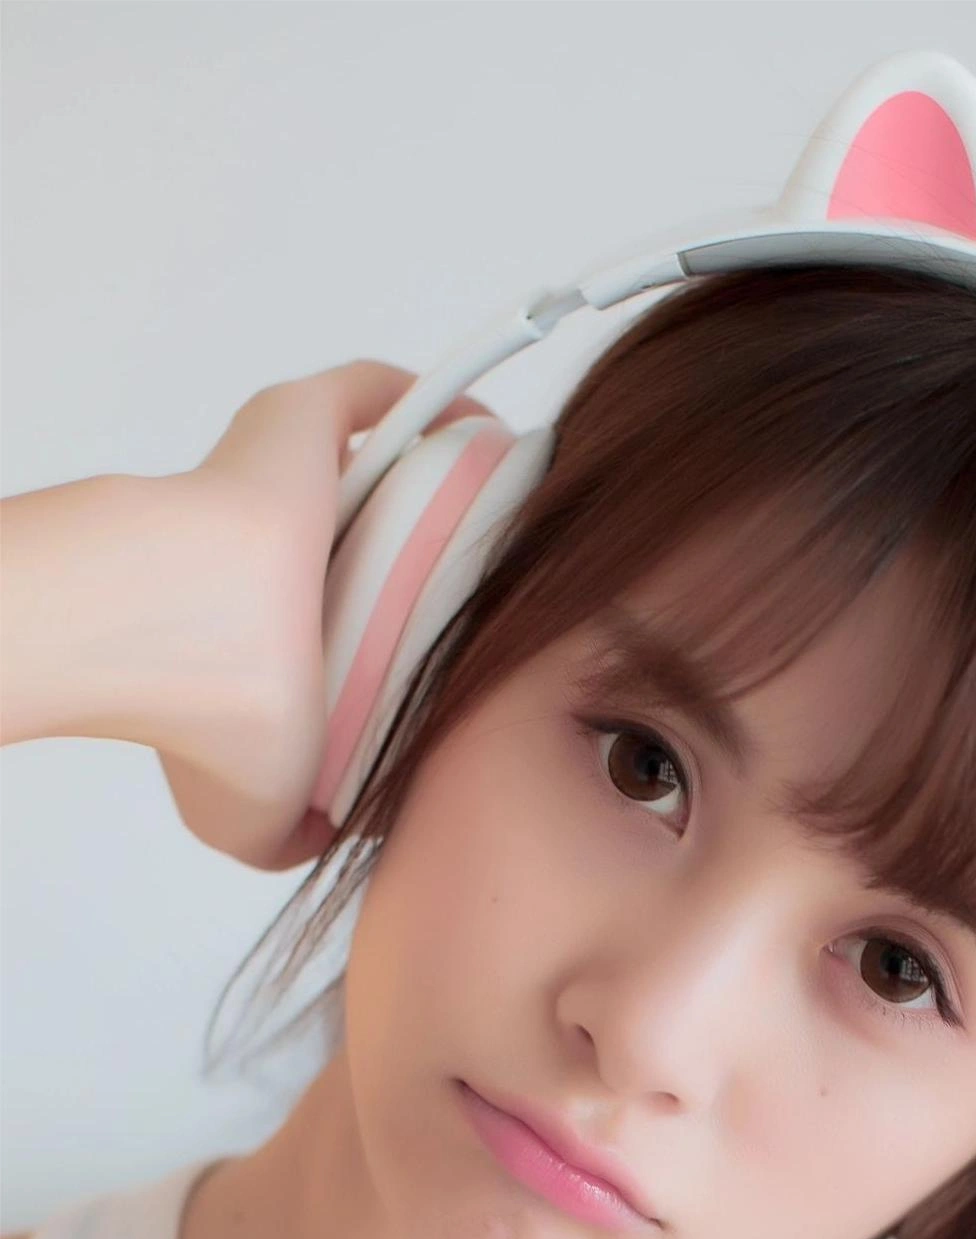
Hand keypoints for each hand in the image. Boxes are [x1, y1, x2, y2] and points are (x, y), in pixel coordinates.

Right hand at [156, 359, 496, 871]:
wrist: (178, 617)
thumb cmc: (216, 713)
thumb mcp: (251, 820)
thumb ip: (293, 834)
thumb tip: (332, 828)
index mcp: (273, 636)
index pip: (350, 632)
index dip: (406, 647)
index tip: (469, 666)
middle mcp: (281, 557)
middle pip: (379, 547)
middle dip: (443, 568)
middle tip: (516, 596)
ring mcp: (289, 485)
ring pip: (384, 471)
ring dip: (448, 485)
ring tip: (525, 519)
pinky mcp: (298, 424)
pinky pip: (376, 396)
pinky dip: (434, 407)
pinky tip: (492, 440)